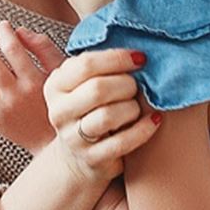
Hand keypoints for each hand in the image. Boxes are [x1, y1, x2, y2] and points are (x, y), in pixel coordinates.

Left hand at [0, 20, 64, 153]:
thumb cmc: (58, 102)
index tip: (3, 25)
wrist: (54, 143)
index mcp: (34, 81)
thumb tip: (19, 30)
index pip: (12, 49)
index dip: (4, 32)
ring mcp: (1, 109)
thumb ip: (43, 48)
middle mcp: (16, 95)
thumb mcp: (60, 73)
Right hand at [43, 49, 161, 183]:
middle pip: (98, 89)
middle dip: (126, 84)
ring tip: (137, 106)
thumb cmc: (88, 110)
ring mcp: (73, 138)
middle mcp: (59, 111)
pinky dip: (143, 129)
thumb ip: (97, 66)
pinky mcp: (92, 159)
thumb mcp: (82, 85)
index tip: (139, 58)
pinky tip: (153, 120)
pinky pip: (122, 142)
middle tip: (136, 86)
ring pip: (108, 116)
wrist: (77, 157)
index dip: (117, 58)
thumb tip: (135, 51)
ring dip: (132, 107)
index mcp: (56, 86)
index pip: (86, 64)